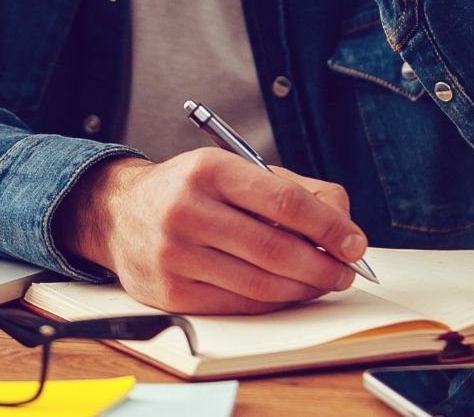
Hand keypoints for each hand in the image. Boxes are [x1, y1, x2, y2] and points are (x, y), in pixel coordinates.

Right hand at [53, 150, 367, 313]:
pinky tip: (286, 292)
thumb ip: (292, 188)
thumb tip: (342, 221)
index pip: (283, 201)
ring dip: (303, 288)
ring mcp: (176, 254)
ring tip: (321, 281)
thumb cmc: (188, 190)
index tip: (354, 241)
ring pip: (260, 283)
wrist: (119, 213)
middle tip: (345, 269)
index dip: (328, 225)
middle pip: (275, 248)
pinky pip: (238, 304)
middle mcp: (187, 210)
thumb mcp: (233, 169)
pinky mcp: (171, 292)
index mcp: (208, 170)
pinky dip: (272, 302)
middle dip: (322, 265)